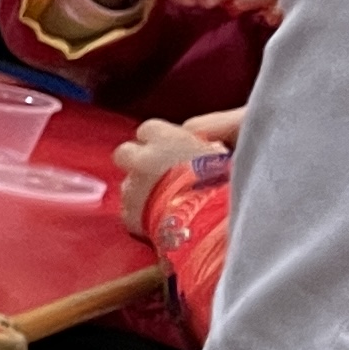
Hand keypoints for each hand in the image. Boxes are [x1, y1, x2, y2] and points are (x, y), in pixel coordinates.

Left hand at [115, 105, 242, 234]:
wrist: (212, 220)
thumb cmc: (224, 183)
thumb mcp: (219, 152)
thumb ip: (199, 143)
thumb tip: (193, 141)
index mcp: (165, 139)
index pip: (148, 129)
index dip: (156, 140)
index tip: (167, 148)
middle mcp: (143, 160)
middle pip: (125, 153)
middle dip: (136, 160)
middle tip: (156, 172)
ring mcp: (132, 188)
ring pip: (128, 184)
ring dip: (140, 189)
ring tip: (167, 200)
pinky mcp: (129, 215)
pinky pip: (129, 211)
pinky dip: (140, 214)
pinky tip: (162, 219)